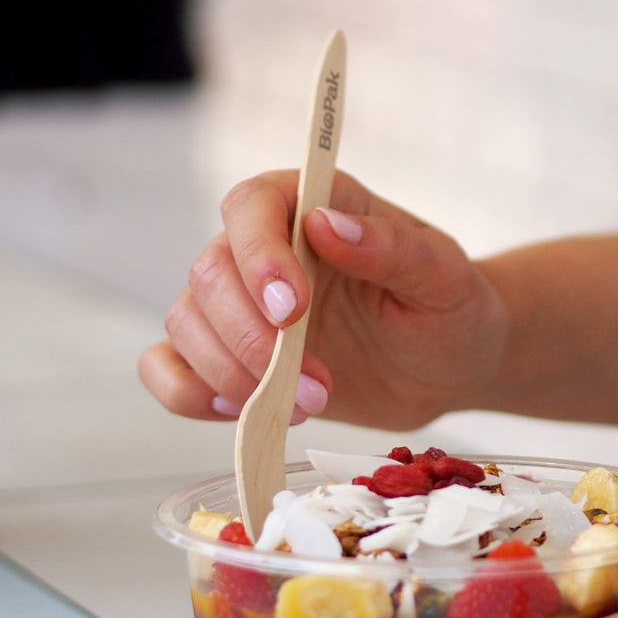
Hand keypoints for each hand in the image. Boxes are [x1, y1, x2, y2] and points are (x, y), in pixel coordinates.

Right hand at [138, 170, 508, 427]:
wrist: (448, 366)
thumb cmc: (449, 308)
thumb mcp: (443, 276)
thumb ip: (390, 248)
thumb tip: (326, 224)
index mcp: (310, 206)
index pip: (251, 206)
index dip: (257, 255)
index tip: (291, 311)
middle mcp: (262, 248)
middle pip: (209, 274)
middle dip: (252, 340)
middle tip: (315, 387)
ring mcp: (239, 305)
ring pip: (186, 323)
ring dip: (232, 375)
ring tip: (304, 407)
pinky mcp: (229, 358)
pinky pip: (168, 369)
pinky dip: (186, 394)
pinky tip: (240, 411)